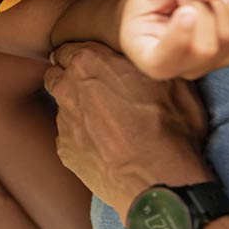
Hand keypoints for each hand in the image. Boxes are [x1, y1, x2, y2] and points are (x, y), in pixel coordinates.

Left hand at [45, 42, 209, 217]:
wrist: (159, 180)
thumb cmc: (170, 127)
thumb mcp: (169, 80)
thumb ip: (139, 63)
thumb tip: (139, 59)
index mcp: (89, 61)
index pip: (70, 48)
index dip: (83, 56)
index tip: (96, 65)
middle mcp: (67, 86)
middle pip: (57, 73)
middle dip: (71, 77)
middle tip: (97, 90)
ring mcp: (63, 119)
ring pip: (63, 105)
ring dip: (78, 108)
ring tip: (106, 123)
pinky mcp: (64, 148)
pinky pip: (69, 136)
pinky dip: (83, 138)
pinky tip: (105, 147)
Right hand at [119, 0, 228, 79]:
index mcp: (142, 53)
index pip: (162, 62)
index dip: (178, 41)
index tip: (186, 12)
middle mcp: (172, 67)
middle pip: (204, 48)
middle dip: (201, 7)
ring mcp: (201, 66)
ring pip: (228, 42)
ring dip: (220, 6)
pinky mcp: (226, 58)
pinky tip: (214, 3)